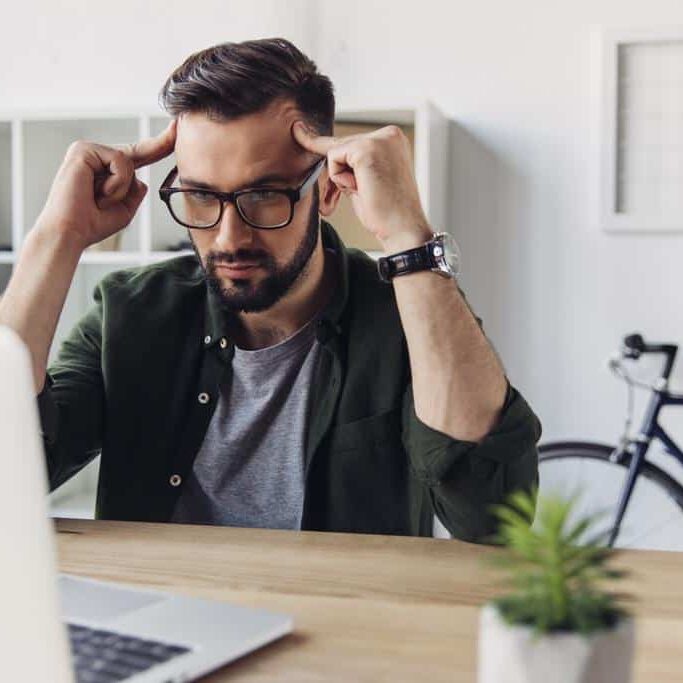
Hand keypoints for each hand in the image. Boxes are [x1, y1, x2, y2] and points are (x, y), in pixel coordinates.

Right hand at [34, 119, 176, 249]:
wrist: (71, 232)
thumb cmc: (92, 223)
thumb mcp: (124, 208)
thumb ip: (135, 189)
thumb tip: (140, 176)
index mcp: (106, 170)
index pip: (138, 156)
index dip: (159, 145)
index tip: (176, 131)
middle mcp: (96, 157)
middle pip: (138, 151)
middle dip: (160, 144)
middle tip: (172, 131)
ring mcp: (88, 151)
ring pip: (128, 160)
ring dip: (121, 188)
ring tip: (101, 200)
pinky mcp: (83, 149)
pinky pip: (119, 161)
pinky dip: (116, 182)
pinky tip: (98, 193)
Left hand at [292, 121, 432, 251]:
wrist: (403, 229)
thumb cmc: (387, 213)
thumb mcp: (369, 181)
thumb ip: (354, 166)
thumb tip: (330, 158)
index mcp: (393, 140)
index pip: (352, 142)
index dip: (322, 142)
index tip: (297, 130)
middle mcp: (389, 134)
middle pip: (342, 146)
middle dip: (339, 174)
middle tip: (360, 193)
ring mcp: (379, 139)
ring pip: (336, 152)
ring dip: (343, 179)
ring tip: (367, 192)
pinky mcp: (366, 148)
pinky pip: (333, 158)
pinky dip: (340, 179)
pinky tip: (361, 188)